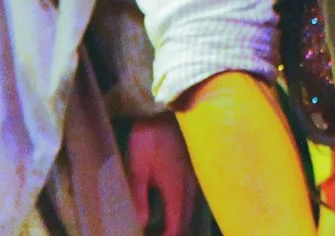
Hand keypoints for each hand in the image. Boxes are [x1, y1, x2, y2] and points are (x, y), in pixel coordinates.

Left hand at [125, 114, 196, 235]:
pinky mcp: (197, 166)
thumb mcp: (137, 169)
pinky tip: (179, 205)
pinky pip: (196, 194)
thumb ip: (139, 197)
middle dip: (177, 230)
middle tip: (165, 234)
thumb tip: (142, 223)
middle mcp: (191, 184)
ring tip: (171, 227)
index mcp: (176, 188)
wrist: (168, 111)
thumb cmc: (149, 139)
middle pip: (188, 217)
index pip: (177, 222)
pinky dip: (187, 207)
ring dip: (183, 220)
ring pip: (193, 206)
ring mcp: (197, 174)